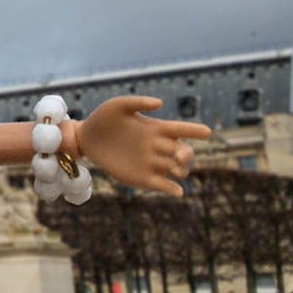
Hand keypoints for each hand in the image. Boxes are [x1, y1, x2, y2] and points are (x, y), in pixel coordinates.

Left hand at [72, 95, 211, 196]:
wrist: (85, 138)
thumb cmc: (103, 118)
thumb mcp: (118, 105)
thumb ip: (138, 102)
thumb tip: (161, 103)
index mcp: (156, 128)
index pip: (182, 130)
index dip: (195, 131)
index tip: (207, 132)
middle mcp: (158, 146)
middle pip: (183, 152)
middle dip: (187, 154)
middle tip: (180, 155)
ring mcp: (151, 163)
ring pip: (177, 170)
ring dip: (181, 171)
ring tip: (176, 170)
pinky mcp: (142, 178)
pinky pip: (162, 185)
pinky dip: (172, 189)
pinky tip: (176, 191)